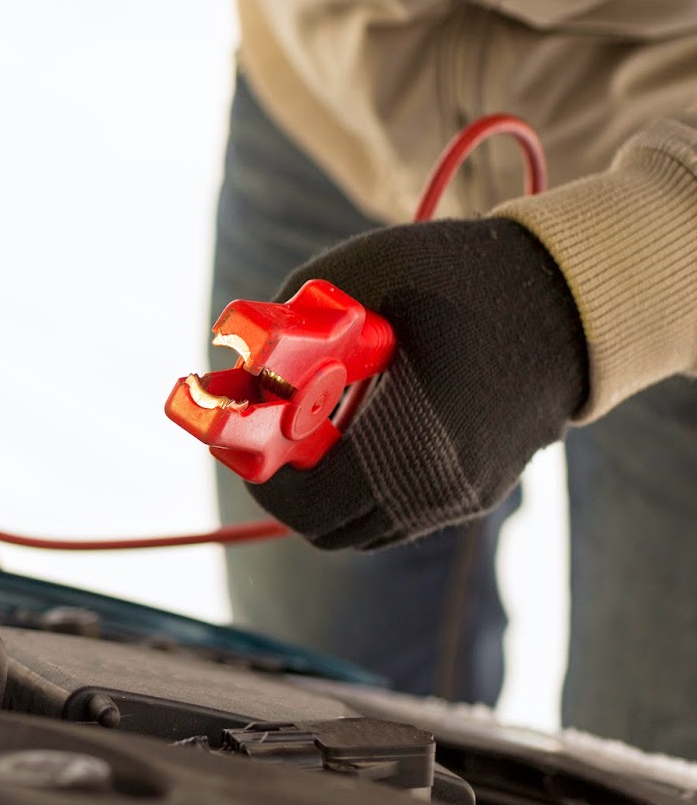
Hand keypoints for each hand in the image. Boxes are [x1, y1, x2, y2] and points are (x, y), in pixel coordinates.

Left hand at [247, 218, 587, 548]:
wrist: (567, 293)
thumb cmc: (459, 276)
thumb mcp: (356, 276)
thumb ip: (284, 325)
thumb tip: (237, 372)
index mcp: (411, 442)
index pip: (308, 504)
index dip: (259, 478)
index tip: (238, 439)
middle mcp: (440, 487)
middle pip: (329, 528)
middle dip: (287, 485)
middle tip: (266, 437)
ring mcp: (464, 496)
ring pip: (365, 529)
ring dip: (324, 490)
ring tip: (312, 428)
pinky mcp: (479, 491)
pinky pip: (400, 513)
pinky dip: (364, 485)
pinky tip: (357, 429)